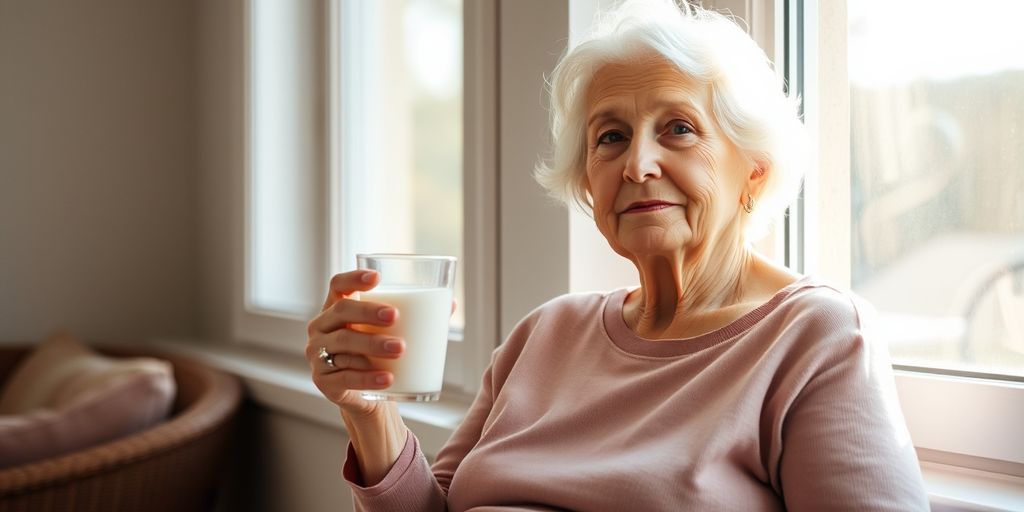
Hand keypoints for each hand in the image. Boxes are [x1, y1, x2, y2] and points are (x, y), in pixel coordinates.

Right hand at [306, 270, 404, 416]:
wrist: (367, 398)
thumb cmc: (379, 356)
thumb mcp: (391, 334)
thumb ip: (416, 318)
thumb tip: (450, 302)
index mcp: (336, 309)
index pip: (337, 285)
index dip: (354, 278)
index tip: (378, 278)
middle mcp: (321, 328)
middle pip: (342, 311)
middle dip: (369, 312)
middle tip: (395, 317)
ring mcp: (317, 355)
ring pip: (344, 344)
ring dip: (373, 345)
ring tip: (401, 349)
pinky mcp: (323, 382)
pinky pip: (345, 377)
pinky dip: (368, 378)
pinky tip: (389, 378)